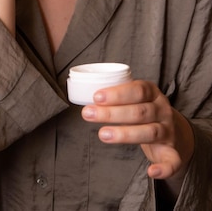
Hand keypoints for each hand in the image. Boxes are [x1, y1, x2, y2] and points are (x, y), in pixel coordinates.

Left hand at [82, 80, 193, 194]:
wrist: (176, 131)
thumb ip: (117, 97)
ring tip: (102, 134)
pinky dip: (163, 168)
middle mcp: (163, 110)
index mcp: (153, 94)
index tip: (96, 97)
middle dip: (112, 113)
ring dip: (126, 134)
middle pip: (140, 112)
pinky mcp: (173, 152)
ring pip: (150, 132)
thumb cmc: (145, 111)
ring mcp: (169, 131)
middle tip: (88, 113)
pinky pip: (172, 162)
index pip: (138, 90)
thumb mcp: (136, 98)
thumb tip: (86, 96)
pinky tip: (150, 171)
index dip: (117, 94)